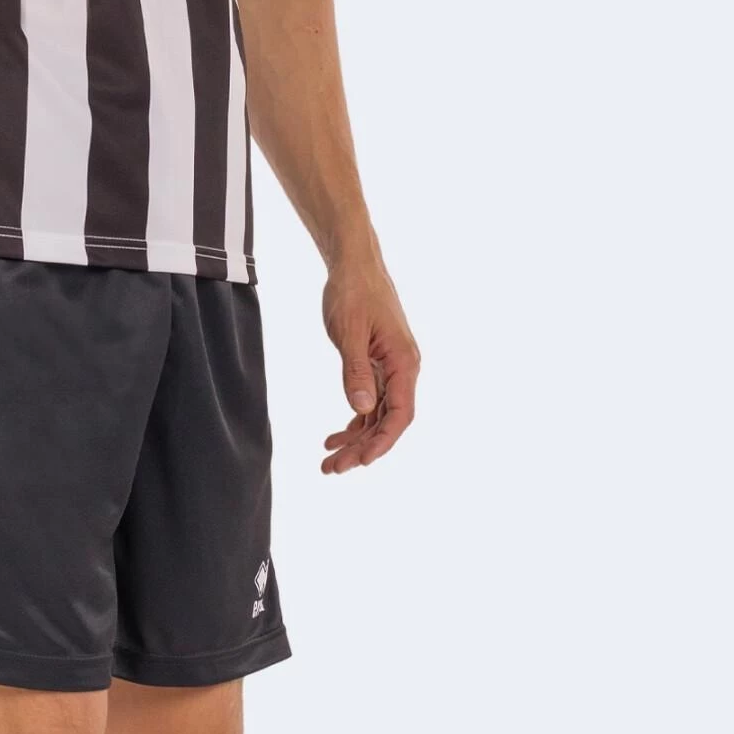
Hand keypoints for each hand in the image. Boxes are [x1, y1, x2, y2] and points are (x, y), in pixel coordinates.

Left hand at [320, 247, 419, 471]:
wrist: (353, 264)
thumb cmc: (353, 291)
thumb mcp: (350, 331)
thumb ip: (355, 370)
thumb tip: (360, 408)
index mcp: (404, 362)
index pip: (400, 414)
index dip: (383, 442)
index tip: (362, 462)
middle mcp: (403, 369)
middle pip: (387, 420)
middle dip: (362, 448)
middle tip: (332, 469)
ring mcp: (390, 368)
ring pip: (377, 414)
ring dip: (356, 439)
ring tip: (329, 460)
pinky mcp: (377, 364)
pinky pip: (370, 401)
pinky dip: (354, 419)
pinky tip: (335, 435)